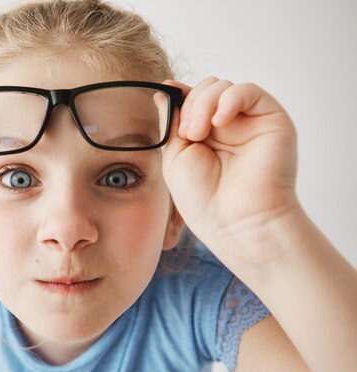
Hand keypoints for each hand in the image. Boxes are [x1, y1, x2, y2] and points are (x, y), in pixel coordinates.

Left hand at [159, 77, 299, 266]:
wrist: (236, 222)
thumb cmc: (204, 200)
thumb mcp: (175, 158)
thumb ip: (171, 123)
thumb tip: (164, 91)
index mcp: (204, 135)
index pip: (191, 100)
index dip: (179, 96)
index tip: (167, 92)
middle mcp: (227, 127)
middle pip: (205, 89)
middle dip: (190, 105)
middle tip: (188, 135)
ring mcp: (249, 122)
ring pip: (223, 87)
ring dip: (204, 103)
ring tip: (198, 134)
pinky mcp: (271, 120)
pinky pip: (249, 90)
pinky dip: (229, 98)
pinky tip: (219, 121)